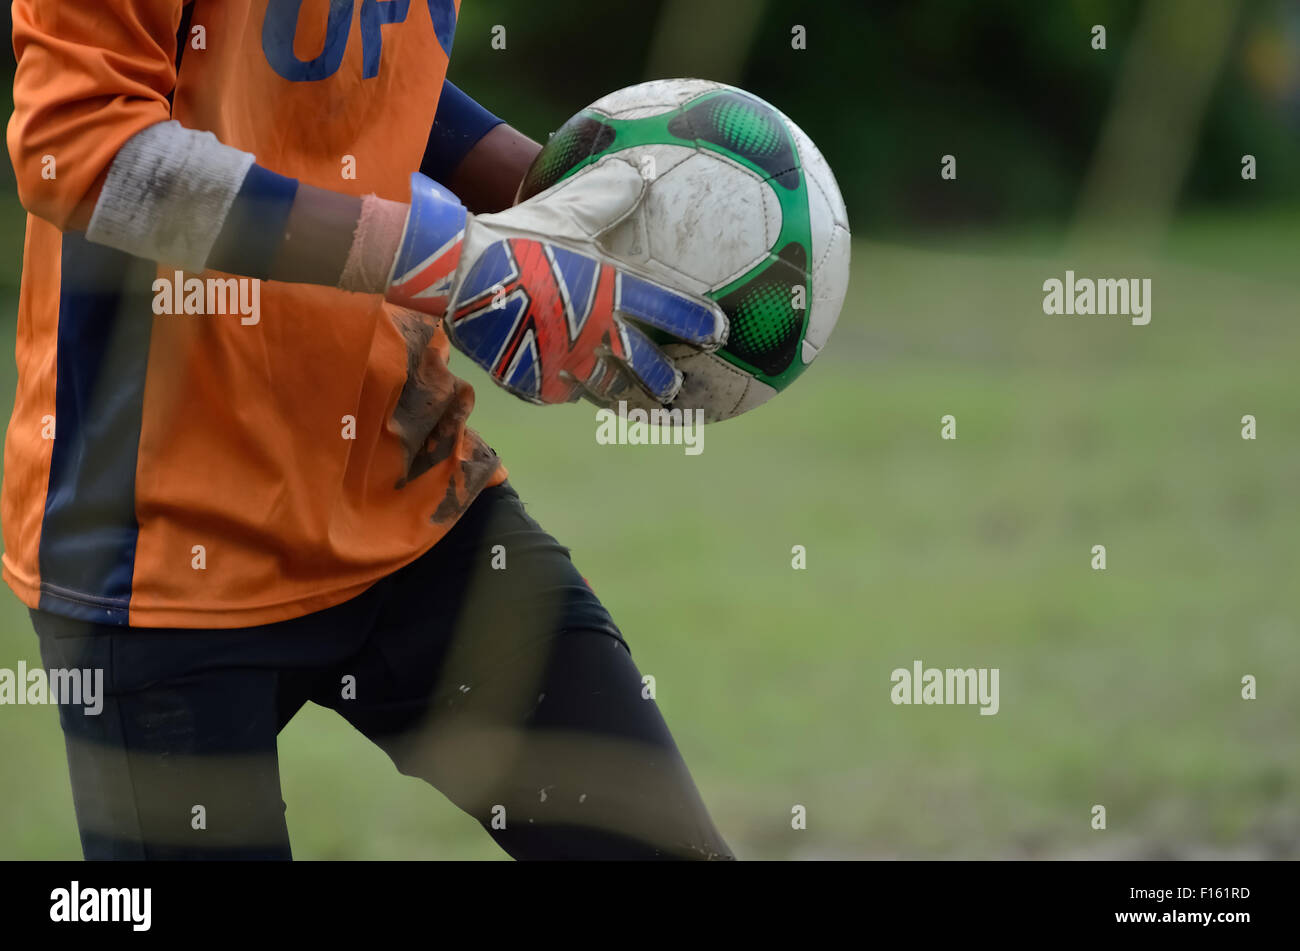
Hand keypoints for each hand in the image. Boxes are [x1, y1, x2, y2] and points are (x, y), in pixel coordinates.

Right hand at [386, 160, 727, 405]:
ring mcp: (566, 364)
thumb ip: (609, 193)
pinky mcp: (533, 383)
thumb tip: (648, 165)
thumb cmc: (518, 236)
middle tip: (676, 385)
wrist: (460, 274)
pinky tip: (568, 391)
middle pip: (647, 370)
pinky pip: (558, 393)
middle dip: (666, 382)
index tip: (720, 333)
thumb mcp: (565, 208)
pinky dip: (566, 392)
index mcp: (613, 293)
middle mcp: (598, 334)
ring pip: (605, 390)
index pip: (673, 315)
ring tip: (628, 400)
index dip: (701, 326)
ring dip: (620, 395)